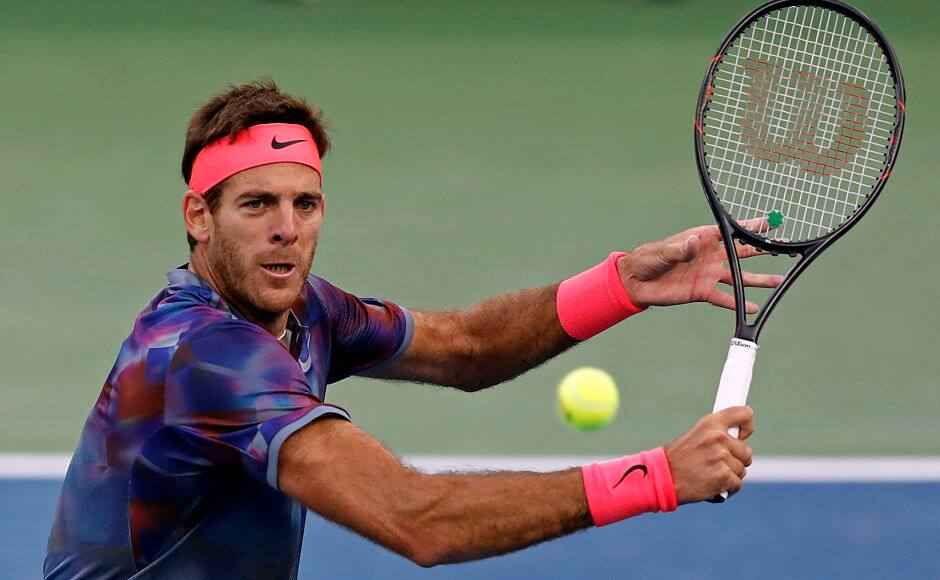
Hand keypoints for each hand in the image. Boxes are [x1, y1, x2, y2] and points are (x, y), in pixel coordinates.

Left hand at [618, 221, 782, 312]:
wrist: (637, 282)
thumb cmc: (649, 258)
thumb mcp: (664, 251)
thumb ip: (680, 249)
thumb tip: (693, 243)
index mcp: (702, 239)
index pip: (731, 231)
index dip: (751, 227)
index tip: (771, 223)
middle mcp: (710, 256)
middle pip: (743, 252)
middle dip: (765, 250)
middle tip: (786, 248)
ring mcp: (708, 274)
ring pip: (739, 277)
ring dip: (759, 279)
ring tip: (779, 281)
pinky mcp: (702, 291)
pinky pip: (724, 298)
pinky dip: (738, 303)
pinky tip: (753, 307)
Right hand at [664, 406, 754, 504]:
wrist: (663, 477)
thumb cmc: (678, 459)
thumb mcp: (695, 436)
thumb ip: (716, 435)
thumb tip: (740, 441)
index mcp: (711, 423)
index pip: (744, 414)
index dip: (747, 426)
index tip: (743, 436)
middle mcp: (718, 437)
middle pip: (746, 451)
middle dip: (736, 460)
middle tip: (717, 464)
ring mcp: (722, 457)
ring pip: (742, 469)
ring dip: (730, 475)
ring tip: (711, 475)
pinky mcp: (724, 477)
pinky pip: (737, 484)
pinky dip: (728, 488)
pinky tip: (714, 487)